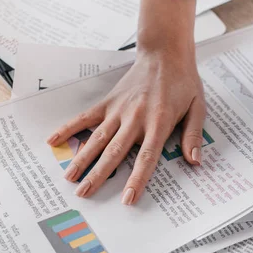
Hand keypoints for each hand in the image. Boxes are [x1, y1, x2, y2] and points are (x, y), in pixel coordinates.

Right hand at [47, 0, 203, 204]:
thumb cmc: (183, 81)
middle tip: (84, 194)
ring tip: (69, 178)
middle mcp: (135, 119)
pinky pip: (86, 117)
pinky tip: (54, 140)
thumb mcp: (198, 107)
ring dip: (82, 159)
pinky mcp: (108, 102)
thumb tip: (195, 161)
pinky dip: (69, 128)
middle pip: (114, 152)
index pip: (146, 158)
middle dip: (99, 175)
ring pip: (97, 139)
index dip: (136, 179)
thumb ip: (193, 136)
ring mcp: (118, 110)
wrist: (164, 53)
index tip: (127, 199)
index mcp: (158, 123)